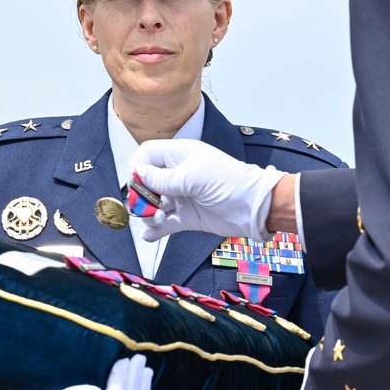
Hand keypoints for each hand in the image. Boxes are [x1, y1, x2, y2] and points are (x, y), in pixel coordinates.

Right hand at [129, 139, 284, 241]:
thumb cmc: (230, 182)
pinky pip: (165, 224)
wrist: (254, 208)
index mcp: (180, 155)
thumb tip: (138, 173)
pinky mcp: (187, 217)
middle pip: (146, 182)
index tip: (135, 181)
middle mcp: (178, 174)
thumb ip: (162, 178)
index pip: (148, 154)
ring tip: (155, 220)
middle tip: (144, 206)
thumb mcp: (193, 176)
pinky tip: (150, 235)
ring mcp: (182, 197)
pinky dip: (155, 230)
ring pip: (153, 204)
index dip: (138, 166)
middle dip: (141, 195)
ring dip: (148, 214)